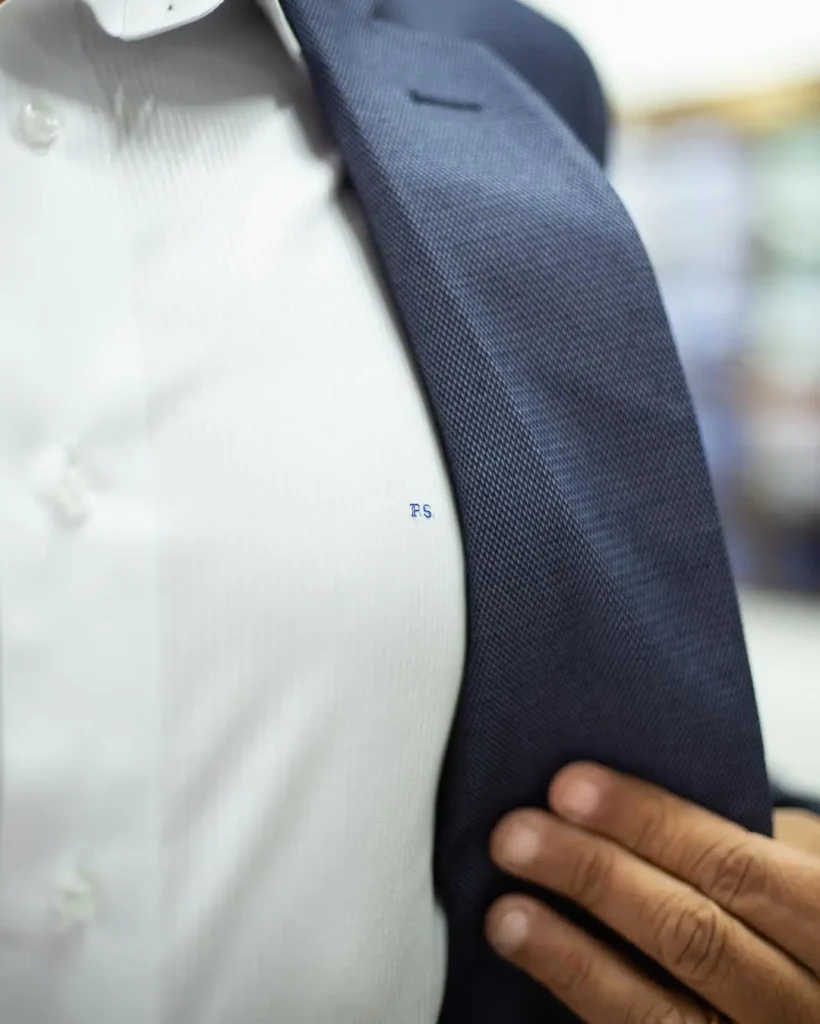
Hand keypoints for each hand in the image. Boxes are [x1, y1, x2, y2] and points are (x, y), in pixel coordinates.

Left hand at [485, 764, 819, 1022]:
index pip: (735, 869)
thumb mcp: (792, 865)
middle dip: (595, 878)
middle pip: (693, 937)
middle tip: (515, 836)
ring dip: (573, 958)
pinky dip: (585, 1003)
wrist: (811, 997)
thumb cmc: (792, 911)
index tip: (566, 786)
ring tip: (504, 916)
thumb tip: (616, 800)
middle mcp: (807, 1002)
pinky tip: (537, 974)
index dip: (649, 824)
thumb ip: (735, 843)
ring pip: (664, 1015)